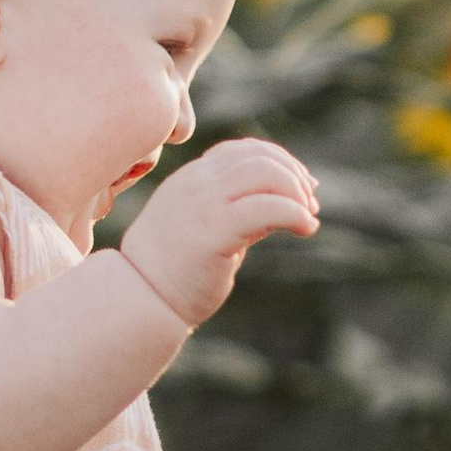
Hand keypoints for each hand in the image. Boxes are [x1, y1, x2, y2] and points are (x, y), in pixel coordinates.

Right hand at [120, 138, 317, 328]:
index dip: (280, 162)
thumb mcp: (208, 229)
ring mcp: (202, 205)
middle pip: (259, 157)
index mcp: (192, 179)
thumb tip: (284, 205)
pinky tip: (305, 229)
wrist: (140, 301)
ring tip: (307, 219)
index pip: (243, 150)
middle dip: (295, 177)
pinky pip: (265, 208)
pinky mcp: (212, 233)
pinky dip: (294, 213)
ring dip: (297, 193)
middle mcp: (196, 183)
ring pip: (264, 173)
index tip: (301, 189)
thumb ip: (238, 211)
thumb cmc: (175, 272)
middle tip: (310, 206)